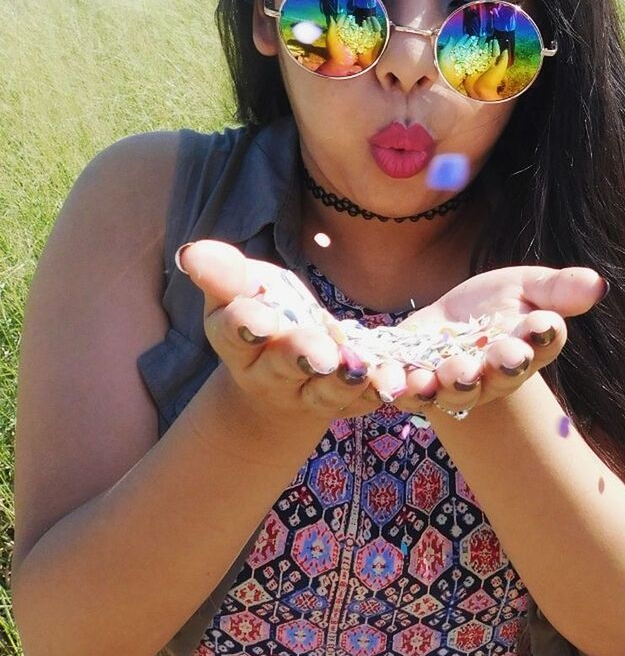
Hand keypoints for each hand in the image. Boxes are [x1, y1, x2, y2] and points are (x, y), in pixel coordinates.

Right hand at [177, 240, 392, 424]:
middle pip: (282, 367)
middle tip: (321, 353)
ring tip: (361, 368)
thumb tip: (192, 252)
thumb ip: (225, 274)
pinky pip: (368, 400)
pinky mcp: (347, 404)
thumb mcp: (244, 289)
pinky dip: (385, 391)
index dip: (246, 326)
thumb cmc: (263, 315)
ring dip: (345, 381)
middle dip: (301, 357)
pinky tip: (401, 381)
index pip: (233, 333)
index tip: (261, 322)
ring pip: (325, 392)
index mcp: (237, 342)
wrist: (282, 377)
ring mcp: (309, 394)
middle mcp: (269, 375)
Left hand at [389, 264, 607, 419]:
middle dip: (500, 368)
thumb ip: (559, 289)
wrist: (450, 323)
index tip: (544, 322)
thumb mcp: (527, 286)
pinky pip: (407, 391)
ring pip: (455, 391)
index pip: (541, 344)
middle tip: (503, 357)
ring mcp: (452, 384)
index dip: (543, 336)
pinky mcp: (413, 382)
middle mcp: (493, 375)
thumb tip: (598, 284)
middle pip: (500, 376)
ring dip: (452, 384)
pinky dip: (399, 388)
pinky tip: (391, 381)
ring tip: (449, 374)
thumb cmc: (497, 306)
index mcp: (527, 347)